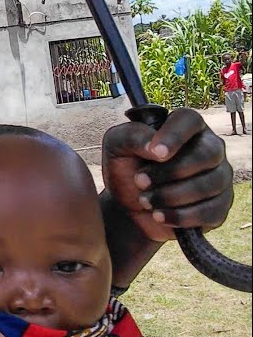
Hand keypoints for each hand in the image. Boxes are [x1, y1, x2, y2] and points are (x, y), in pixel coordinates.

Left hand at [102, 107, 233, 242]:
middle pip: (207, 154)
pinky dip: (181, 216)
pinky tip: (160, 215)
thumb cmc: (126, 169)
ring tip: (145, 200)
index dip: (175, 136)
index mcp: (185, 127)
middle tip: (139, 181)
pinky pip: (211, 211)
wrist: (127, 207)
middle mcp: (209, 148)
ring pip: (209, 184)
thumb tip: (154, 147)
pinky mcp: (220, 205)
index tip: (156, 153)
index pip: (190, 120)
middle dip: (169, 172)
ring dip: (171, 196)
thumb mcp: (116, 146)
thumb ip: (131, 136)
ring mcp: (219, 176)